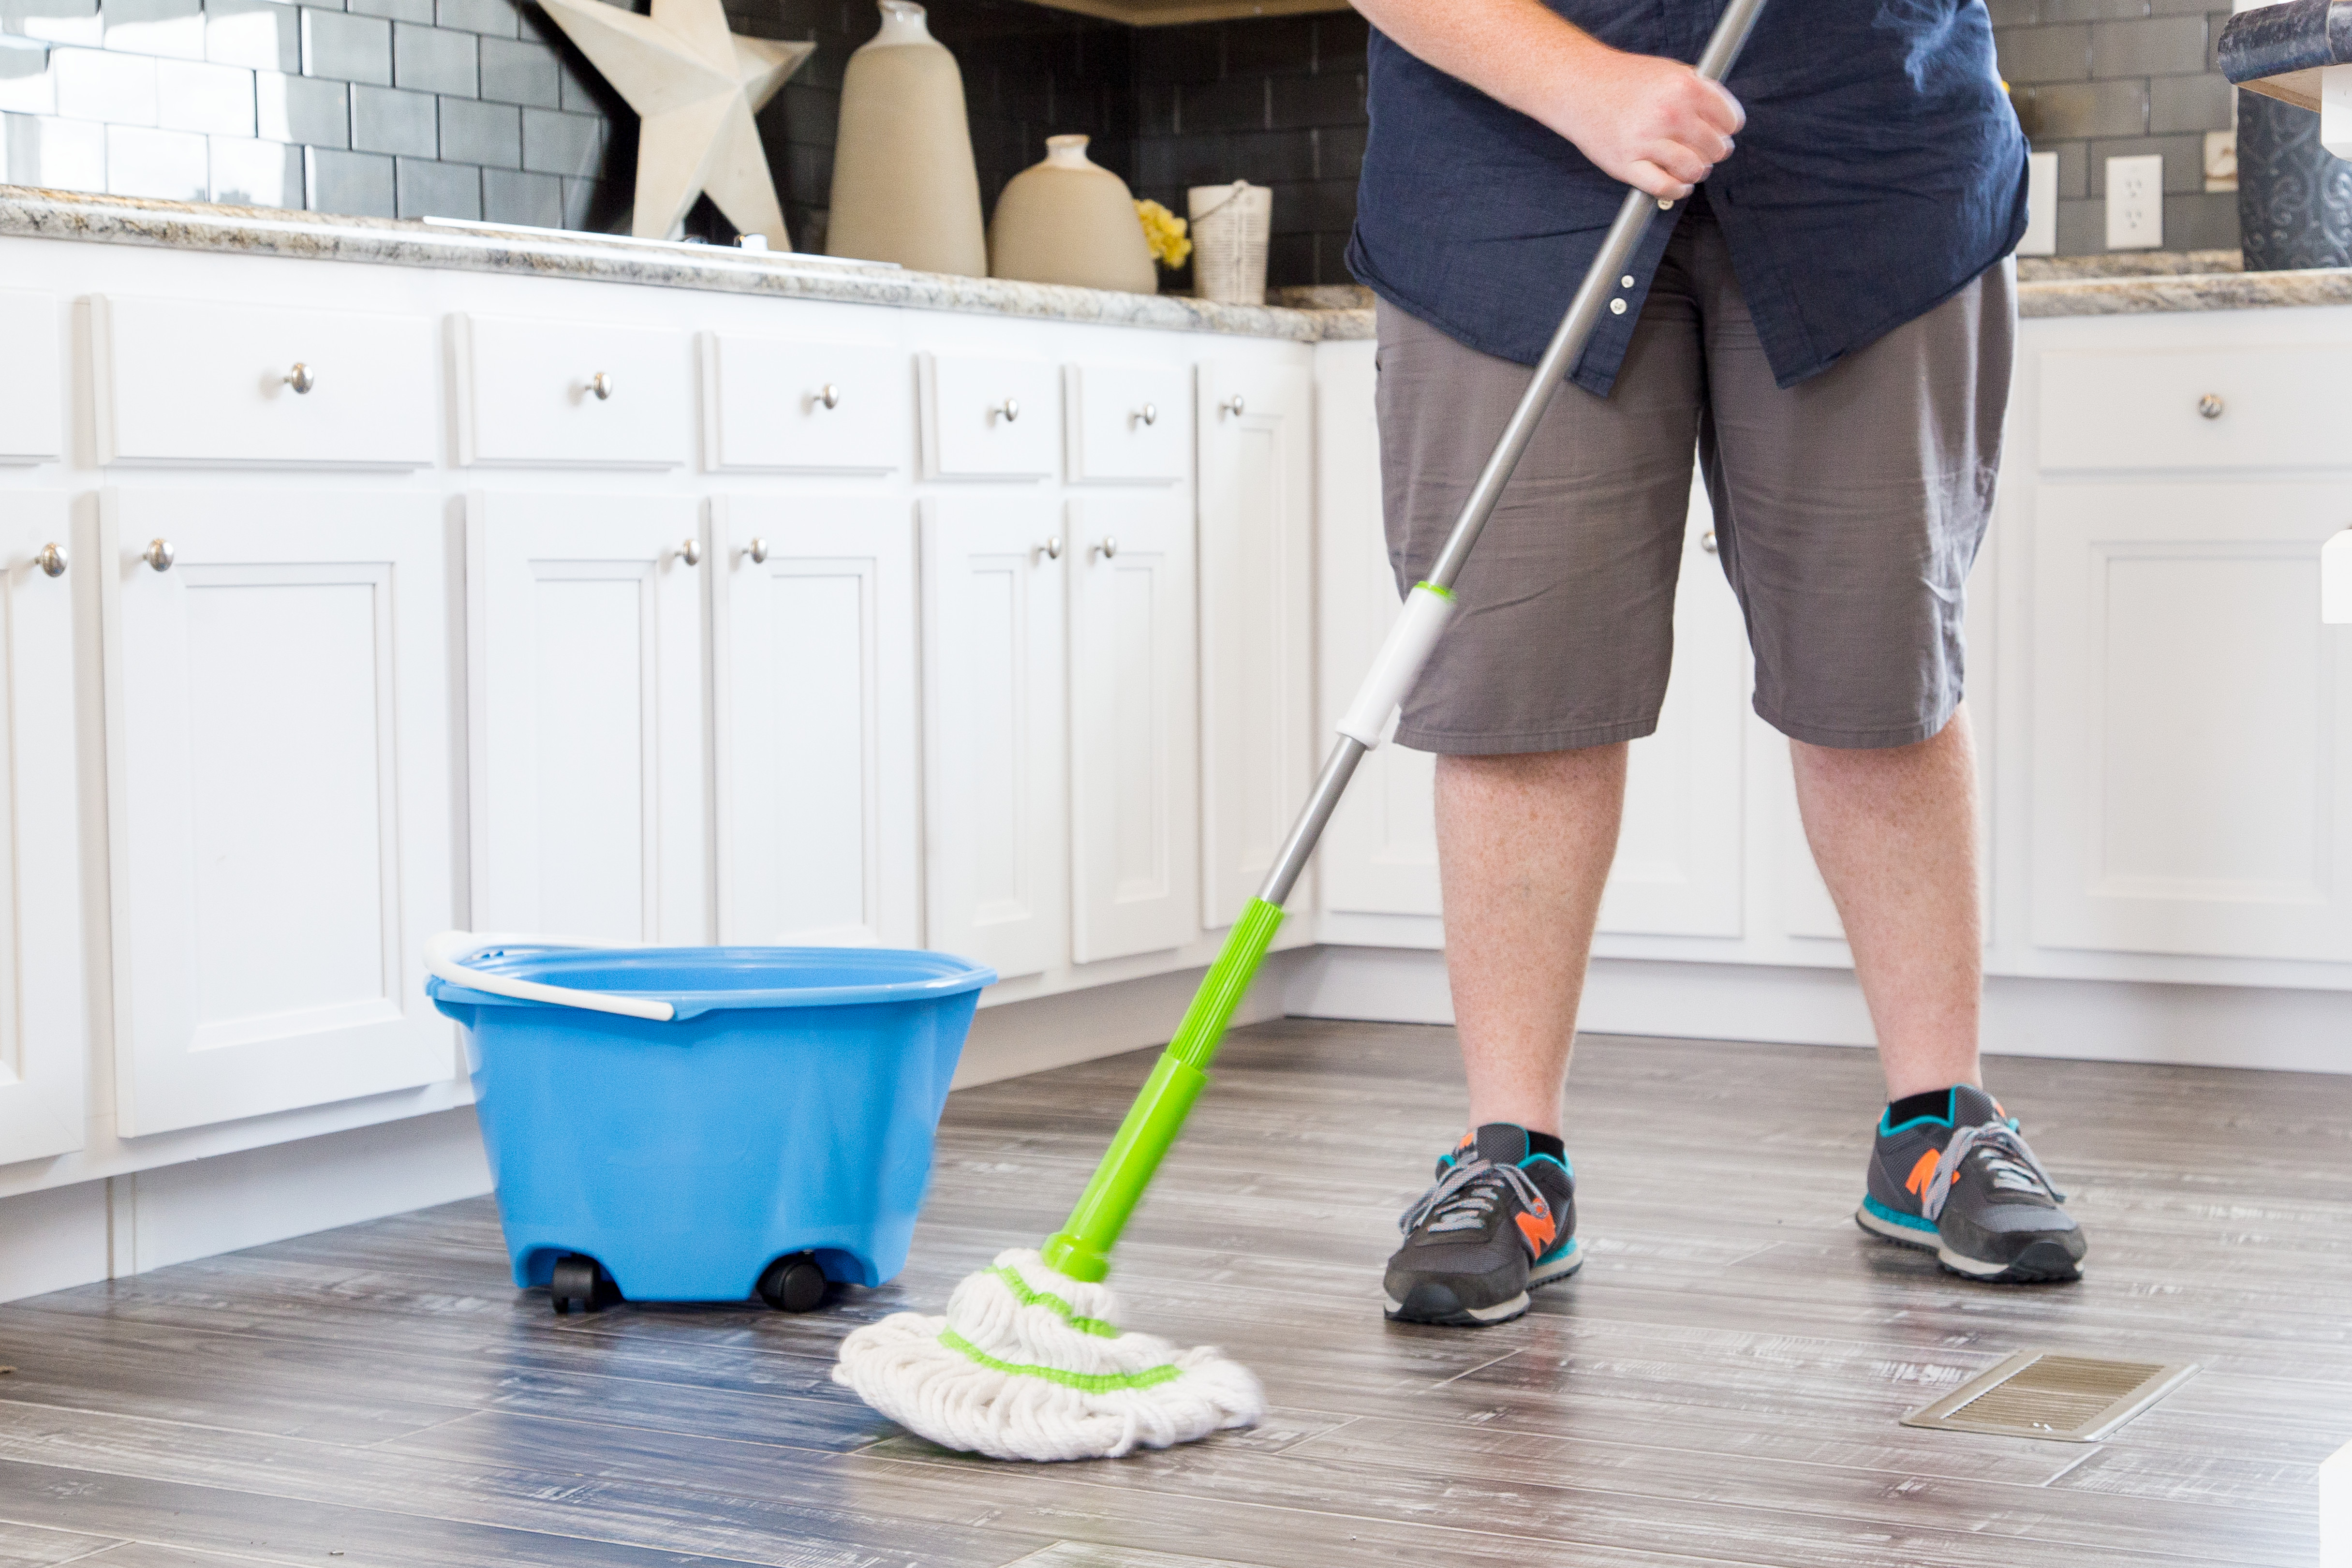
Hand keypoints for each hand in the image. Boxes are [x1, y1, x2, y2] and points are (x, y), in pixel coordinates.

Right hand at [1542, 44, 1743, 199]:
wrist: (1581, 87)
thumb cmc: (1626, 80)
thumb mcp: (1670, 71)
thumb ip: (1700, 91)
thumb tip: (1726, 120)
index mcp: (1685, 87)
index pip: (1730, 120)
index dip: (1729, 129)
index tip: (1723, 133)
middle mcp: (1669, 113)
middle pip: (1716, 148)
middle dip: (1714, 152)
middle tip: (1704, 150)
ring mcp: (1647, 140)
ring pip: (1694, 169)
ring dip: (1696, 172)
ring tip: (1690, 167)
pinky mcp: (1627, 164)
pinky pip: (1666, 187)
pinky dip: (1678, 190)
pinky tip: (1678, 184)